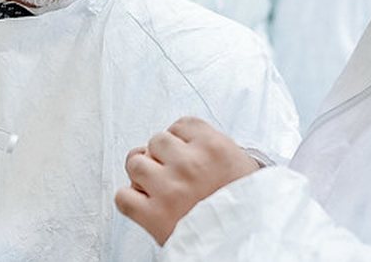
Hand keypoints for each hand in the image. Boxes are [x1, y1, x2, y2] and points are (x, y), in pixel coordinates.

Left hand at [115, 116, 262, 245]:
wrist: (246, 246)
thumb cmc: (248, 210)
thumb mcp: (243, 166)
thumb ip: (212, 147)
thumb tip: (184, 141)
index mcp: (214, 148)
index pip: (181, 124)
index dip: (180, 140)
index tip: (184, 153)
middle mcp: (189, 164)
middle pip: (156, 140)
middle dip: (162, 156)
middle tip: (174, 174)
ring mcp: (169, 189)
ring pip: (134, 163)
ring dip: (142, 176)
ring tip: (159, 190)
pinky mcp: (153, 216)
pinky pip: (123, 196)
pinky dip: (130, 201)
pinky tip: (146, 206)